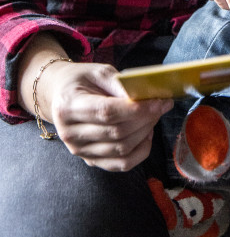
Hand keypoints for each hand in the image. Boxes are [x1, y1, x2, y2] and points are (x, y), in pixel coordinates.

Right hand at [42, 59, 172, 171]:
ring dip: (145, 133)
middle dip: (146, 119)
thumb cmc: (80, 81)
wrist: (59, 96)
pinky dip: (140, 151)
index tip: (160, 102)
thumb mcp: (98, 72)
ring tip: (154, 115)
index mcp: (68, 106)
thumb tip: (144, 96)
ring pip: (121, 149)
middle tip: (162, 105)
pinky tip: (146, 134)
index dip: (137, 109)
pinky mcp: (89, 160)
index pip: (107, 112)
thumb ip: (120, 83)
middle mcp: (70, 133)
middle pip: (117, 132)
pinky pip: (121, 164)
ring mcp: (79, 150)